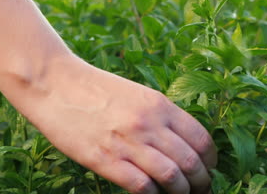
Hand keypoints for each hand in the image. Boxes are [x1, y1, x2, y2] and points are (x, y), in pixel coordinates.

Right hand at [17, 57, 216, 193]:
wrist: (56, 84)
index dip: (211, 160)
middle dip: (202, 182)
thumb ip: (159, 116)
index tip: (208, 169)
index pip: (201, 139)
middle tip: (200, 189)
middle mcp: (149, 124)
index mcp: (160, 105)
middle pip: (192, 162)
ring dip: (182, 192)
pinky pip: (143, 187)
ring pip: (172, 177)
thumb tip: (179, 143)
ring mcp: (128, 142)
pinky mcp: (106, 160)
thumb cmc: (95, 88)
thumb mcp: (136, 93)